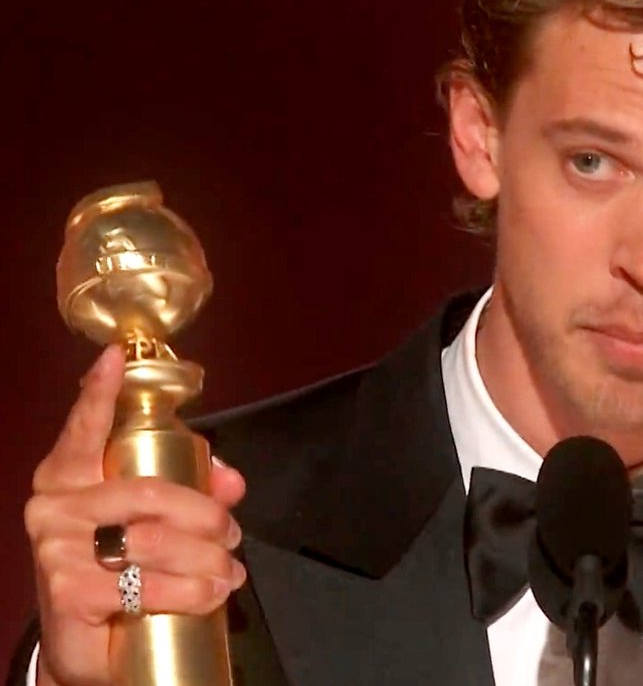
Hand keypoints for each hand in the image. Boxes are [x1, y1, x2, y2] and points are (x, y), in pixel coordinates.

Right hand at [24, 346, 247, 684]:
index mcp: (68, 476)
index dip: (100, 394)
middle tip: (232, 534)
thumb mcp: (153, 523)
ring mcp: (57, 550)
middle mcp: (55, 507)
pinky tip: (211, 594)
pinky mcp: (70, 594)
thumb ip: (193, 491)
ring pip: (154, 540)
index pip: (83, 429)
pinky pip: (147, 585)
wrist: (84, 641)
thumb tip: (232, 480)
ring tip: (230, 571)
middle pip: (150, 492)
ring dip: (207, 558)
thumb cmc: (118, 566)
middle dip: (205, 515)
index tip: (116, 357)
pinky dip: (192, 591)